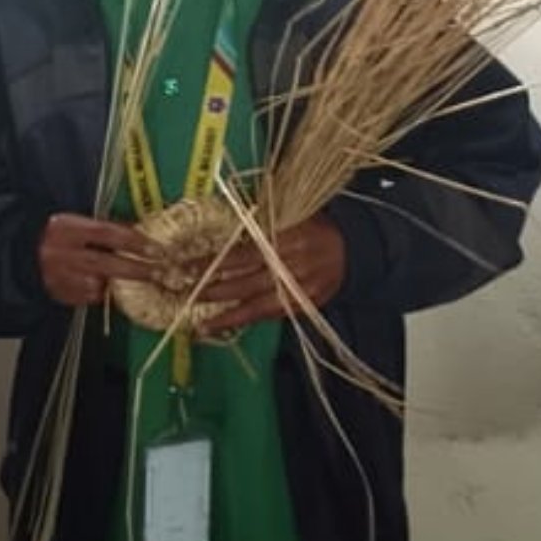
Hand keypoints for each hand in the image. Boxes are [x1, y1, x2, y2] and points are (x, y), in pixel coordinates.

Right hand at [38, 213, 158, 309]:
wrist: (25, 256)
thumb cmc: (59, 236)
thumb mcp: (78, 224)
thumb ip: (105, 229)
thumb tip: (139, 235)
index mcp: (68, 228)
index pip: (107, 233)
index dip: (133, 242)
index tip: (155, 249)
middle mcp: (63, 252)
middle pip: (107, 263)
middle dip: (136, 269)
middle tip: (159, 272)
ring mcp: (61, 276)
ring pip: (99, 284)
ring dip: (113, 282)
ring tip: (119, 276)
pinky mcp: (61, 294)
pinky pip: (90, 296)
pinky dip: (99, 291)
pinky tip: (96, 282)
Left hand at [196, 214, 346, 335]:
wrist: (352, 251)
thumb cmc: (316, 227)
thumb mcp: (290, 214)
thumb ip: (261, 221)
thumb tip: (224, 228)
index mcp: (287, 238)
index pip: (243, 254)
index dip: (215, 262)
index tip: (189, 266)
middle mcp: (292, 267)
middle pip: (247, 282)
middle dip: (215, 290)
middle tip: (188, 295)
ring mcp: (299, 290)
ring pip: (258, 307)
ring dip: (228, 317)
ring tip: (202, 325)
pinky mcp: (305, 306)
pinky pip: (273, 315)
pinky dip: (250, 320)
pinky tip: (230, 324)